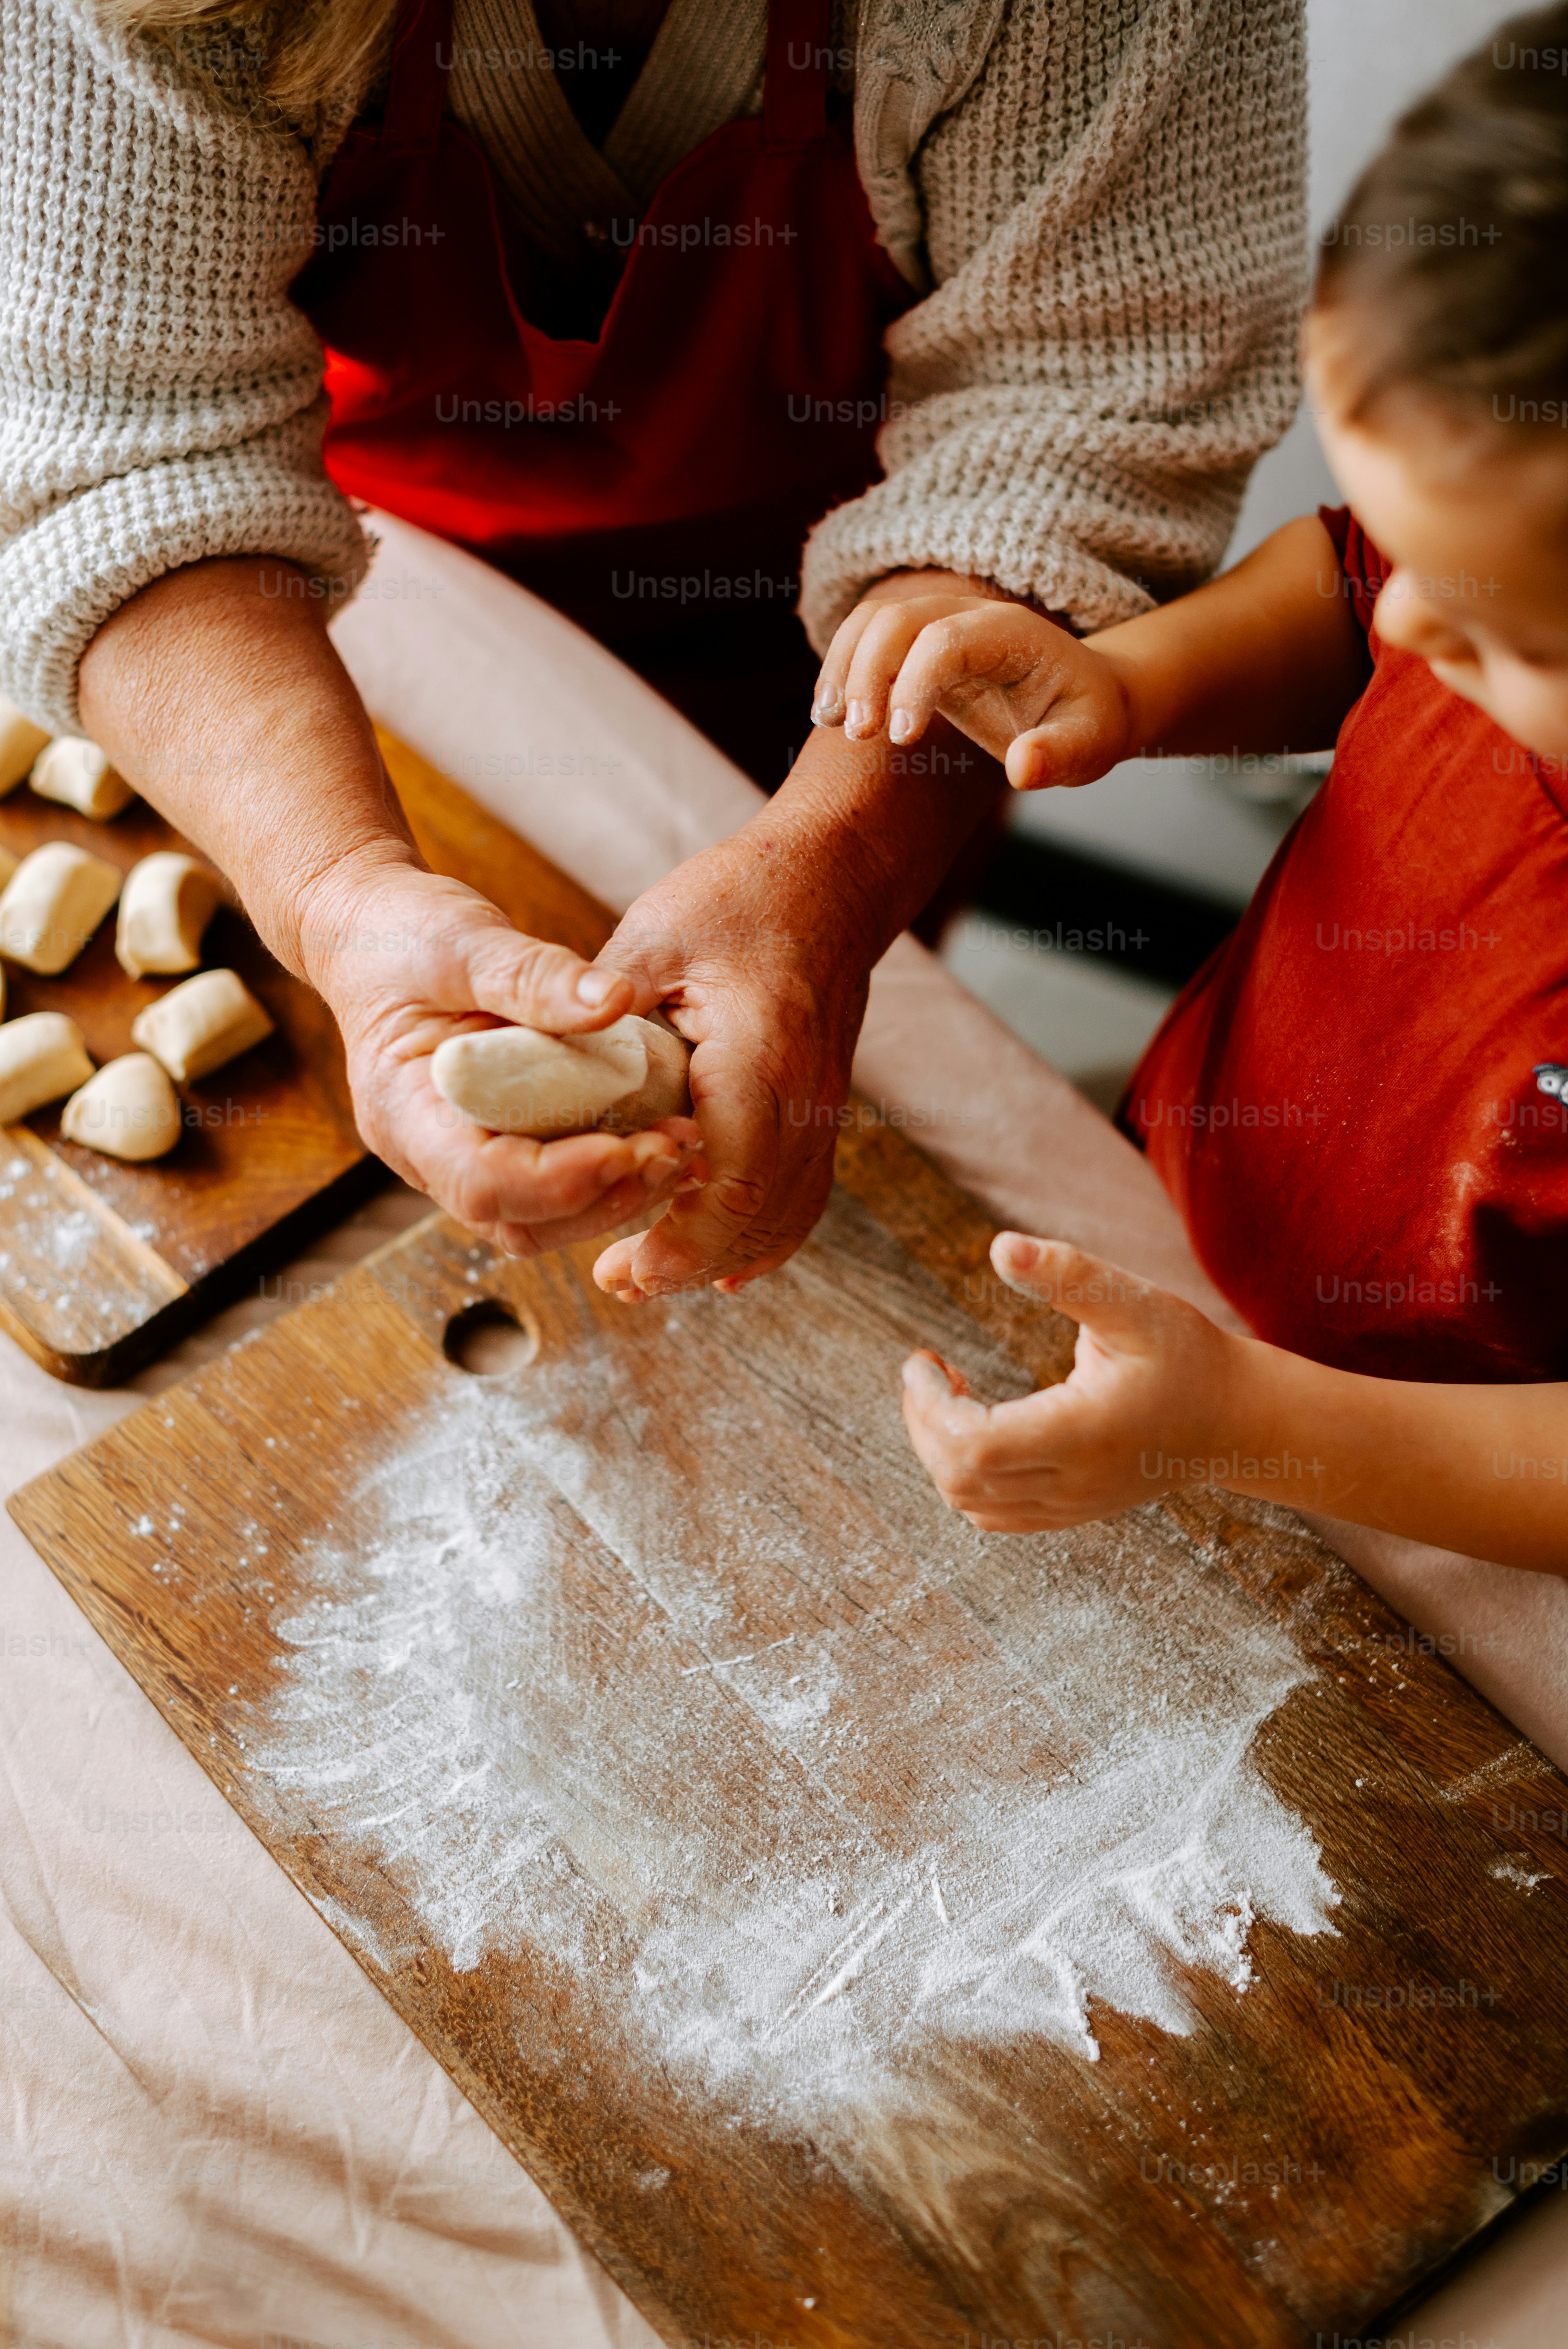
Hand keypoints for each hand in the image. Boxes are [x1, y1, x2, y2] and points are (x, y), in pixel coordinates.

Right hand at [304, 856, 704, 1255]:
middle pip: (519, 1220)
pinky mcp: (496, 1143)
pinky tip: (657, 1136)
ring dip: (616, 1194)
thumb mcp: (465, 939)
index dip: (561, 1179)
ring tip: (679, 1147)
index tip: (631, 1148)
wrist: (374, 932)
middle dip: (603, 1197)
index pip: (483, 1183)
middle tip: (676, 1152)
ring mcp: (461, 1156)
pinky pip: (554, 1186)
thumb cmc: (404, 934)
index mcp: (404, 1110)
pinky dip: (608, 1172)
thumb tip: (617, 998)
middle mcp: (428, 1152)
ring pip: (543, 1219)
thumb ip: (535, 974)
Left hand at [587, 824, 870, 1300]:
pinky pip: (800, 1196)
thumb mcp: (654, 936)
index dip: (683, 1238)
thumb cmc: (740, 900)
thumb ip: (602, 1011)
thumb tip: (538, 1070)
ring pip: (783, 1216)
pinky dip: (759, 1238)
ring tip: (647, 1275)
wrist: (829, 882)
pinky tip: (716, 1266)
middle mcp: (804, 1096)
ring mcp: (822, 1110)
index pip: (733, 1178)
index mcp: (759, 1056)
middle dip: (688, 1262)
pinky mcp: (820, 1113)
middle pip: (759, 1216)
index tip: (626, 1265)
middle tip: (617, 1280)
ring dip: (718, 1257)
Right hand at [811, 593, 1134, 790]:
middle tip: (856, 735)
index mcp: (1012, 633)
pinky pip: (868, 639)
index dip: (914, 683)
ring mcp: (941, 625)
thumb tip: (1023, 769)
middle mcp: (971, 616)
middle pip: (897, 618)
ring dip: (842, 666)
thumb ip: (1060, 755)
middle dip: (866, 672)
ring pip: (873, 621)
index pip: (946, 639)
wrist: (1087, 696)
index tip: (901, 739)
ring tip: (828, 722)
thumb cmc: (1087, 721)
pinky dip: (842, 669)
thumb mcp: (1090, 744)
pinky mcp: (920, 646)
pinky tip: (831, 716)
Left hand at [901, 1234, 1250, 1530]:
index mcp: (1083, 1435)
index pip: (975, 1447)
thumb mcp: (1135, 1304)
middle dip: (924, 1423)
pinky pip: (994, 1513)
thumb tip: (1002, 1248)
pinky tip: (975, 1425)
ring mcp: (1070, 1505)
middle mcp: (1073, 1483)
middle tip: (929, 1369)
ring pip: (970, 1502)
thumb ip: (1069, 1276)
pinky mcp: (1070, 1511)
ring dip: (939, 1449)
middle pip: (960, 1479)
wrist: (1235, 1420)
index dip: (929, 1408)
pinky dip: (964, 1476)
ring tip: (949, 1392)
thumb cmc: (1186, 1355)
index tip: (923, 1360)